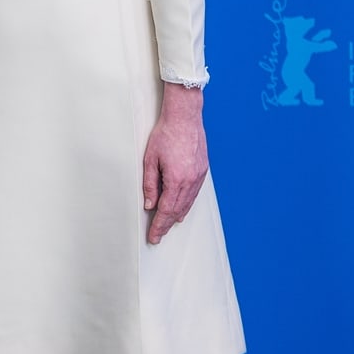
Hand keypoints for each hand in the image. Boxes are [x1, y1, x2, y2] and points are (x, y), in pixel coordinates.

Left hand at [142, 84, 207, 244]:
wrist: (185, 116)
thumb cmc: (165, 134)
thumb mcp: (150, 160)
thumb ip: (149, 185)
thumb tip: (149, 204)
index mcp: (176, 179)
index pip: (166, 210)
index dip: (159, 225)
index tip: (153, 237)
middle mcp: (190, 180)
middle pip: (178, 210)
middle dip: (166, 224)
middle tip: (158, 236)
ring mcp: (199, 175)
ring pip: (188, 203)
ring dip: (177, 216)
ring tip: (168, 225)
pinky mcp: (203, 170)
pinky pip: (195, 193)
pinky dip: (187, 204)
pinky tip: (182, 209)